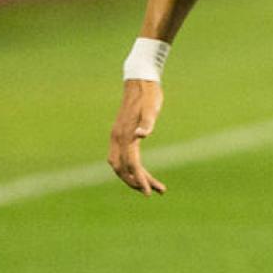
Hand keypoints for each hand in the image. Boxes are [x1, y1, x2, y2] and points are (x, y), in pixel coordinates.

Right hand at [107, 79, 166, 194]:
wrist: (140, 80)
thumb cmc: (149, 95)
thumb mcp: (152, 108)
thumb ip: (148, 122)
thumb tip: (142, 135)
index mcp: (125, 135)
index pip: (131, 164)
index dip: (140, 178)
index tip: (150, 191)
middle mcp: (117, 138)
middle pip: (123, 169)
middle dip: (137, 182)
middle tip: (155, 192)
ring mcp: (117, 137)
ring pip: (122, 165)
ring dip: (135, 177)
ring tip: (155, 186)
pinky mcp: (121, 134)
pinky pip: (123, 157)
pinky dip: (132, 168)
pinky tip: (143, 172)